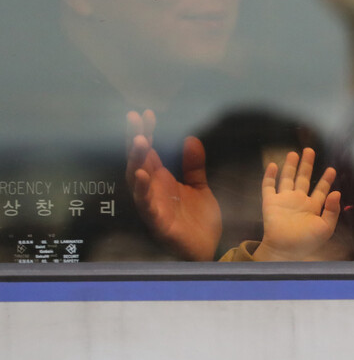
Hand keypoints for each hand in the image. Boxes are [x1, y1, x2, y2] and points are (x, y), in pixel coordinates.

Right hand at [126, 110, 221, 260]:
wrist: (210, 248)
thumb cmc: (198, 219)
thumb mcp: (199, 187)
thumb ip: (194, 166)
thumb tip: (190, 138)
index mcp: (161, 181)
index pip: (150, 153)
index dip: (147, 133)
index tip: (147, 113)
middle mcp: (153, 192)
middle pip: (139, 162)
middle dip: (136, 140)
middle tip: (135, 118)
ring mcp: (153, 207)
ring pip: (137, 182)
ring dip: (137, 161)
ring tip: (140, 141)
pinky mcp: (159, 223)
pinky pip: (147, 206)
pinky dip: (143, 191)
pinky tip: (143, 175)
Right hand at [253, 148, 340, 261]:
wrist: (285, 249)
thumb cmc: (306, 241)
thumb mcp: (326, 228)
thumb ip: (332, 211)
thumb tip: (337, 193)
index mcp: (312, 207)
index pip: (321, 190)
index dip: (326, 180)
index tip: (332, 169)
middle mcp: (298, 201)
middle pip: (303, 178)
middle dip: (307, 165)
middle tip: (310, 150)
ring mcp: (284, 200)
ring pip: (287, 178)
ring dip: (290, 166)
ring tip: (294, 153)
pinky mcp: (270, 203)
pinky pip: (268, 186)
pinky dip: (269, 176)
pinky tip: (272, 165)